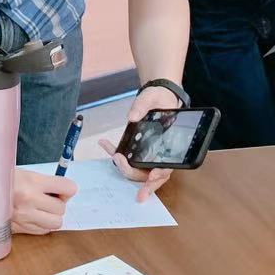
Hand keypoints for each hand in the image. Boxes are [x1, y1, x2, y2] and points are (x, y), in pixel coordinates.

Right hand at [11, 168, 76, 233]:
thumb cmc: (3, 179)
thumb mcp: (24, 173)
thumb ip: (46, 182)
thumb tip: (65, 191)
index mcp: (32, 182)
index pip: (68, 188)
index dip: (67, 188)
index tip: (62, 188)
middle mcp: (29, 200)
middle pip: (61, 209)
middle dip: (57, 204)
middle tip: (48, 198)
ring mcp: (23, 217)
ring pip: (54, 223)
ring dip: (51, 217)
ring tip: (41, 209)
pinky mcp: (17, 228)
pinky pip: (41, 231)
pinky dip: (41, 225)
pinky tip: (33, 216)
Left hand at [99, 85, 180, 200]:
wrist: (157, 98)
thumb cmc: (160, 99)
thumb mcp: (153, 97)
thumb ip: (143, 106)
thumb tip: (132, 117)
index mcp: (170, 148)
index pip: (166, 169)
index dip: (159, 176)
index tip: (151, 176)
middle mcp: (159, 155)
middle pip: (148, 175)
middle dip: (133, 172)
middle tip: (119, 161)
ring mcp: (148, 155)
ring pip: (137, 170)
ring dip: (123, 167)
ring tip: (113, 154)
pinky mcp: (138, 151)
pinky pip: (127, 158)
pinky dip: (115, 154)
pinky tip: (105, 143)